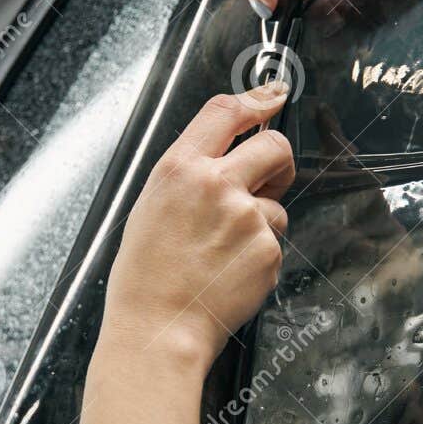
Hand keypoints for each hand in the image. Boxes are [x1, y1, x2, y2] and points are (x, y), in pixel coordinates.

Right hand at [103, 83, 295, 368]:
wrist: (159, 329)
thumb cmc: (145, 277)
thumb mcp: (151, 207)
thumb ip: (188, 174)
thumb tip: (222, 158)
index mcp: (179, 169)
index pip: (225, 112)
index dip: (256, 98)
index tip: (273, 94)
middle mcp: (216, 185)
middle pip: (274, 145)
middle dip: (277, 160)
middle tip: (266, 179)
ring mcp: (247, 217)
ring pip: (276, 205)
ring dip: (261, 222)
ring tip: (222, 252)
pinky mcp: (267, 250)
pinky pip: (274, 243)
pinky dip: (258, 257)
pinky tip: (229, 273)